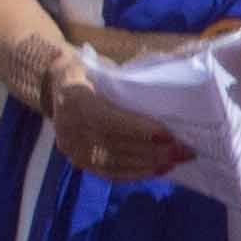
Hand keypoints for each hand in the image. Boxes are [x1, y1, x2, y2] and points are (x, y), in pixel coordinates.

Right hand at [43, 59, 187, 184]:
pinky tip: (158, 170)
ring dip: (148, 164)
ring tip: (177, 161)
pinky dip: (135, 174)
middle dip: (153, 151)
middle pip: (114, 145)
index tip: (168, 135)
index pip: (108, 120)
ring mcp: (71, 146)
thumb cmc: (90, 72)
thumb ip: (128, 82)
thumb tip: (168, 91)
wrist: (55, 84)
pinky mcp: (77, 160)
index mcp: (74, 97)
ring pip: (113, 162)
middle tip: (185, 151)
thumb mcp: (105, 67)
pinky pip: (108, 173)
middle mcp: (69, 126)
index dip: (138, 130)